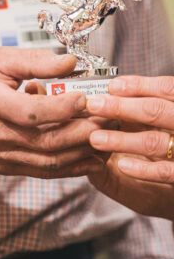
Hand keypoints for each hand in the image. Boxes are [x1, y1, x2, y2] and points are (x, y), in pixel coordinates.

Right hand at [0, 47, 106, 178]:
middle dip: (83, 132)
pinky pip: (41, 171)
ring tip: (105, 138)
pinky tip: (87, 157)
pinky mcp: (3, 166)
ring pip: (47, 161)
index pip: (31, 112)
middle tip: (109, 119)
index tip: (86, 98)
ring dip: (81, 153)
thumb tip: (70, 63)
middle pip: (46, 142)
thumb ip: (34, 61)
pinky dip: (68, 167)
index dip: (64, 108)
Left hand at [86, 75, 173, 219]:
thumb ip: (132, 118)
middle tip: (93, 105)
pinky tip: (122, 165)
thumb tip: (96, 107)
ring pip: (156, 141)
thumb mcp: (149, 129)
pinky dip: (143, 169)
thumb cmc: (161, 156)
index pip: (165, 89)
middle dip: (122, 107)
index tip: (112, 86)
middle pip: (157, 110)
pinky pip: (167, 173)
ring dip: (122, 139)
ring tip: (95, 139)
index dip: (139, 85)